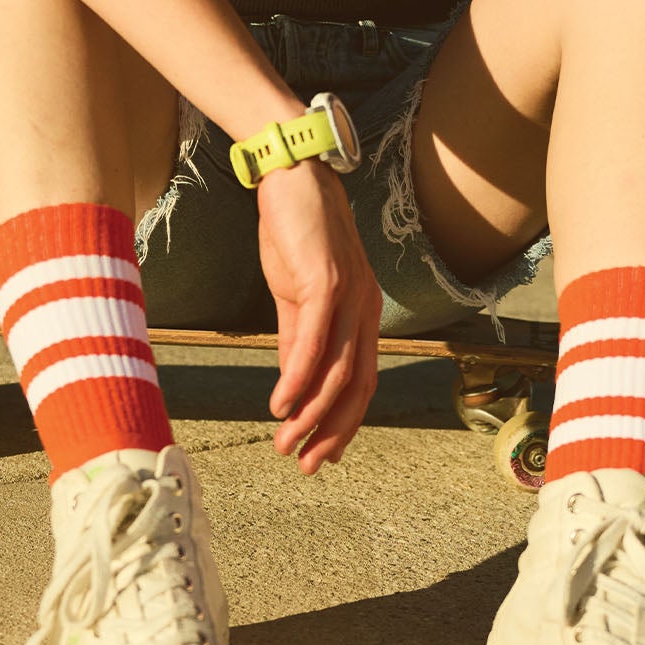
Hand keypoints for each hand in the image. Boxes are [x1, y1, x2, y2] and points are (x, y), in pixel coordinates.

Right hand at [255, 160, 381, 473]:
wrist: (292, 178)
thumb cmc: (295, 233)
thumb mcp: (296, 296)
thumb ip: (298, 340)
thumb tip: (293, 386)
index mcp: (361, 315)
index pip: (361, 384)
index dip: (342, 425)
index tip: (318, 455)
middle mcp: (364, 311)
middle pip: (357, 389)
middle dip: (332, 433)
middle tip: (305, 465)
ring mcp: (349, 298)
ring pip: (338, 373)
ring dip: (310, 416)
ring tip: (285, 444)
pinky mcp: (326, 284)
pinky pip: (314, 344)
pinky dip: (297, 380)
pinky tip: (280, 405)